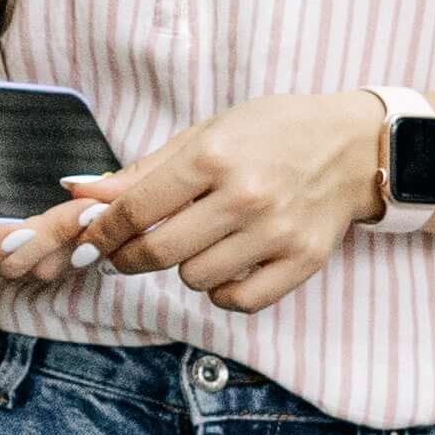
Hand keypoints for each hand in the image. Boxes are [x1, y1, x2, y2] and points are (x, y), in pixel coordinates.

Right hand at [0, 28, 115, 283]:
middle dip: (52, 241)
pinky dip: (87, 238)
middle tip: (87, 211)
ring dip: (75, 243)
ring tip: (104, 210)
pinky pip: (66, 251)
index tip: (20, 232)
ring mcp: (11, 242)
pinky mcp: (40, 236)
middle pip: (16, 262)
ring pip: (46, 263)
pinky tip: (111, 207)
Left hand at [69, 92, 388, 316]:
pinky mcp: (302, 262)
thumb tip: (81, 192)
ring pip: (195, 280)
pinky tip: (227, 264)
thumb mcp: (207, 134)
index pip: (136, 210)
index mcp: (214, 157)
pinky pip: (238, 301)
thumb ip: (144, 170)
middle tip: (126, 252)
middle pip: (158, 253)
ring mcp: (276, 233)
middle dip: (129, 257)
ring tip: (200, 242)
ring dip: (185, 267)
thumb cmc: (273, 133)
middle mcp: (245, 197)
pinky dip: (222, 291)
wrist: (353, 146)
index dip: (102, 231)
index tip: (89, 240)